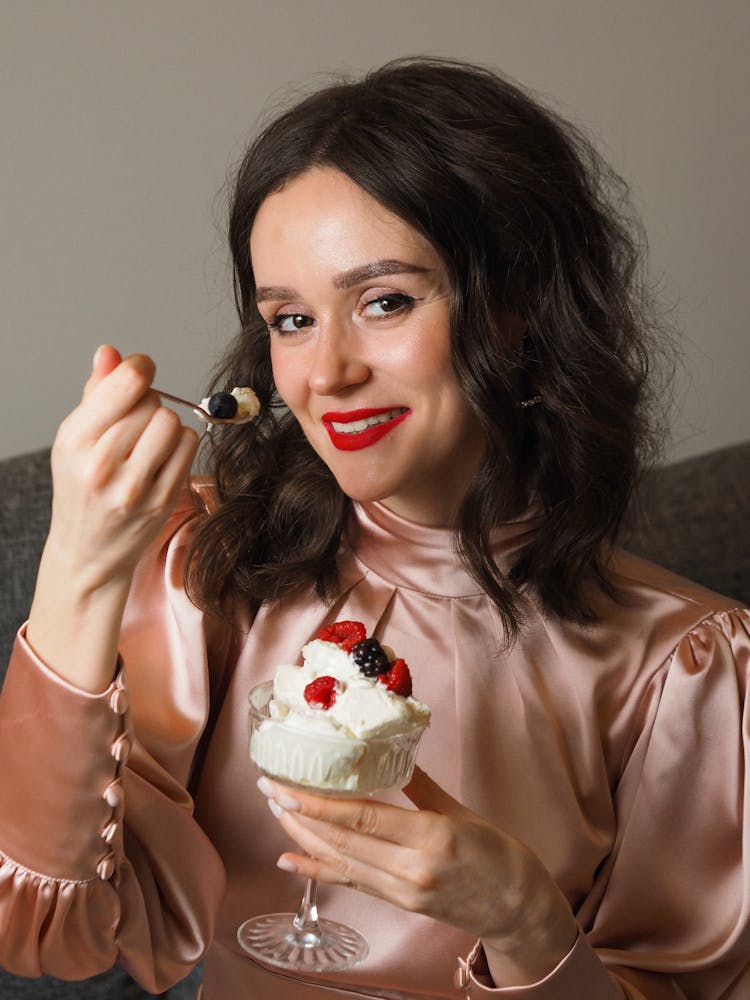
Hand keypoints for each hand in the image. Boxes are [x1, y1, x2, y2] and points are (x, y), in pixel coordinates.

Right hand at [46, 345, 198, 590]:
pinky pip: (188, 446)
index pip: (124, 385)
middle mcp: (103, 465)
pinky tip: (161, 455)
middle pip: (150, 403)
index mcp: (75, 441)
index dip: (139, 368)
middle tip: (134, 422)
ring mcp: (135, 486)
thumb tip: (110, 352)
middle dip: (146, 403)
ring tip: (148, 439)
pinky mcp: (162, 499)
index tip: (141, 369)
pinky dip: (180, 443)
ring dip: (166, 423)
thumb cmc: (81, 486)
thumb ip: (95, 393)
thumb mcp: (74, 438)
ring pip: (172, 423)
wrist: (88, 551)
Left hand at [258, 767, 577, 985]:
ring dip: (302, 839)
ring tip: (276, 814)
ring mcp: (402, 890)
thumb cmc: (497, 854)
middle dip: (298, 816)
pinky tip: (288, 860)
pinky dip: (316, 871)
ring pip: (340, 862)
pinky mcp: (398, 903)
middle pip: (341, 841)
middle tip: (268, 790)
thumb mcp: (459, 810)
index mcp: (429, 836)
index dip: (319, 805)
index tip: (287, 788)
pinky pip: (350, 883)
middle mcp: (410, 867)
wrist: (518, 907)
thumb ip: (419, 786)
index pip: (362, 818)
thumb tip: (388, 754)